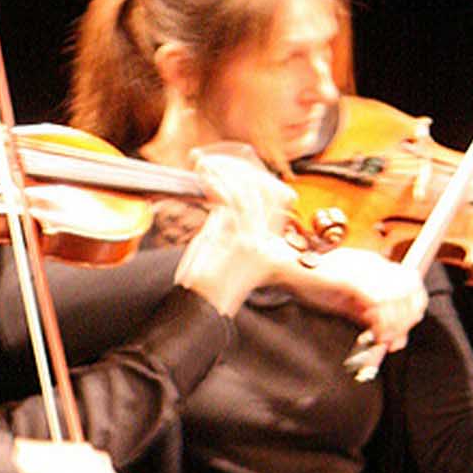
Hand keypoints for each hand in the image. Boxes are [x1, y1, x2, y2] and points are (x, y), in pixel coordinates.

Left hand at [170, 153, 298, 314]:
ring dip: (224, 171)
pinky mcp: (243, 243)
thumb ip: (223, 220)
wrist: (200, 310)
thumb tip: (219, 191)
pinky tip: (205, 175)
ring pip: (249, 190)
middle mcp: (267, 242)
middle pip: (264, 188)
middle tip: (209, 162)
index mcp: (266, 243)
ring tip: (203, 164)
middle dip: (236, 167)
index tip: (224, 163)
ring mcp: (257, 242)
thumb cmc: (202, 284)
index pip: (271, 196)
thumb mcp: (215, 246)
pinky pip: (234, 201)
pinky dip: (218, 182)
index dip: (250, 173)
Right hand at [282, 244, 428, 349]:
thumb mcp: (344, 302)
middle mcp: (373, 263)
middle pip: (411, 287)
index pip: (410, 282)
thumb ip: (367, 315)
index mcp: (373, 264)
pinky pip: (379, 303)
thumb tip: (390, 338)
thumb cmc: (309, 283)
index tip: (401, 333)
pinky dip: (382, 323)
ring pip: (399, 296)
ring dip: (396, 323)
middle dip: (408, 317)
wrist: (284, 268)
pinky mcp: (352, 280)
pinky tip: (375, 336)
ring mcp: (364, 270)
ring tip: (383, 340)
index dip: (412, 309)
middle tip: (394, 339)